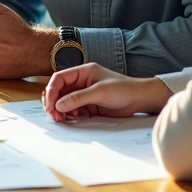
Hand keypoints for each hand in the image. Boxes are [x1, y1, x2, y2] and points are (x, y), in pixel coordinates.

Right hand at [42, 63, 170, 121]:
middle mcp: (81, 82)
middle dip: (54, 102)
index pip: (59, 78)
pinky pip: (74, 110)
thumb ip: (78, 98)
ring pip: (65, 101)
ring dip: (61, 110)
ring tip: (62, 119)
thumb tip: (58, 105)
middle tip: (54, 115)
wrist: (141, 99)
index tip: (50, 105)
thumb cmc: (124, 89)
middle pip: (59, 91)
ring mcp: (85, 94)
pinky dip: (70, 115)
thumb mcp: (99, 92)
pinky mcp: (89, 105)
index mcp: (83, 72)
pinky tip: (73, 119)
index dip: (51, 91)